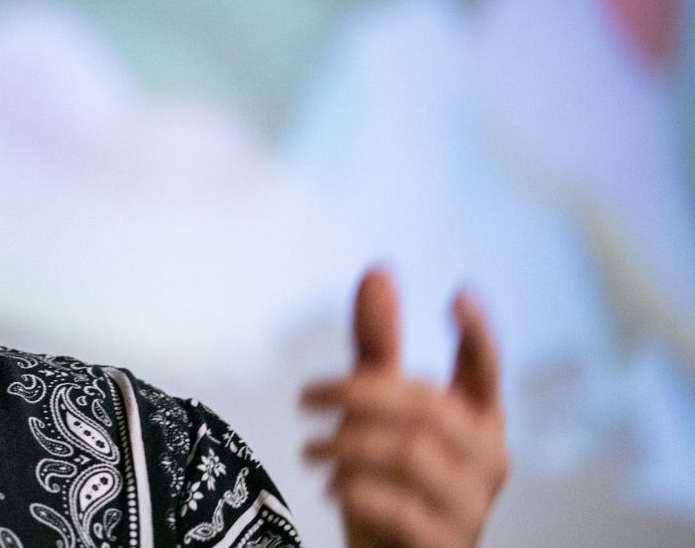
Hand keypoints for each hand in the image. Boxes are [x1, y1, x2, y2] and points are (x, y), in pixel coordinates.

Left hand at [300, 268, 508, 547]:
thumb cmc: (389, 476)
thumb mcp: (378, 407)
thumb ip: (379, 344)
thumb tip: (379, 271)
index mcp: (476, 418)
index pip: (486, 370)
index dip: (477, 334)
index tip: (457, 295)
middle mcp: (487, 458)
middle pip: (427, 408)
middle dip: (356, 394)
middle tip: (306, 396)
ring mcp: (471, 505)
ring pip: (411, 455)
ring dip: (347, 445)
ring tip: (312, 449)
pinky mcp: (446, 543)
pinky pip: (403, 508)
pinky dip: (357, 490)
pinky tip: (331, 486)